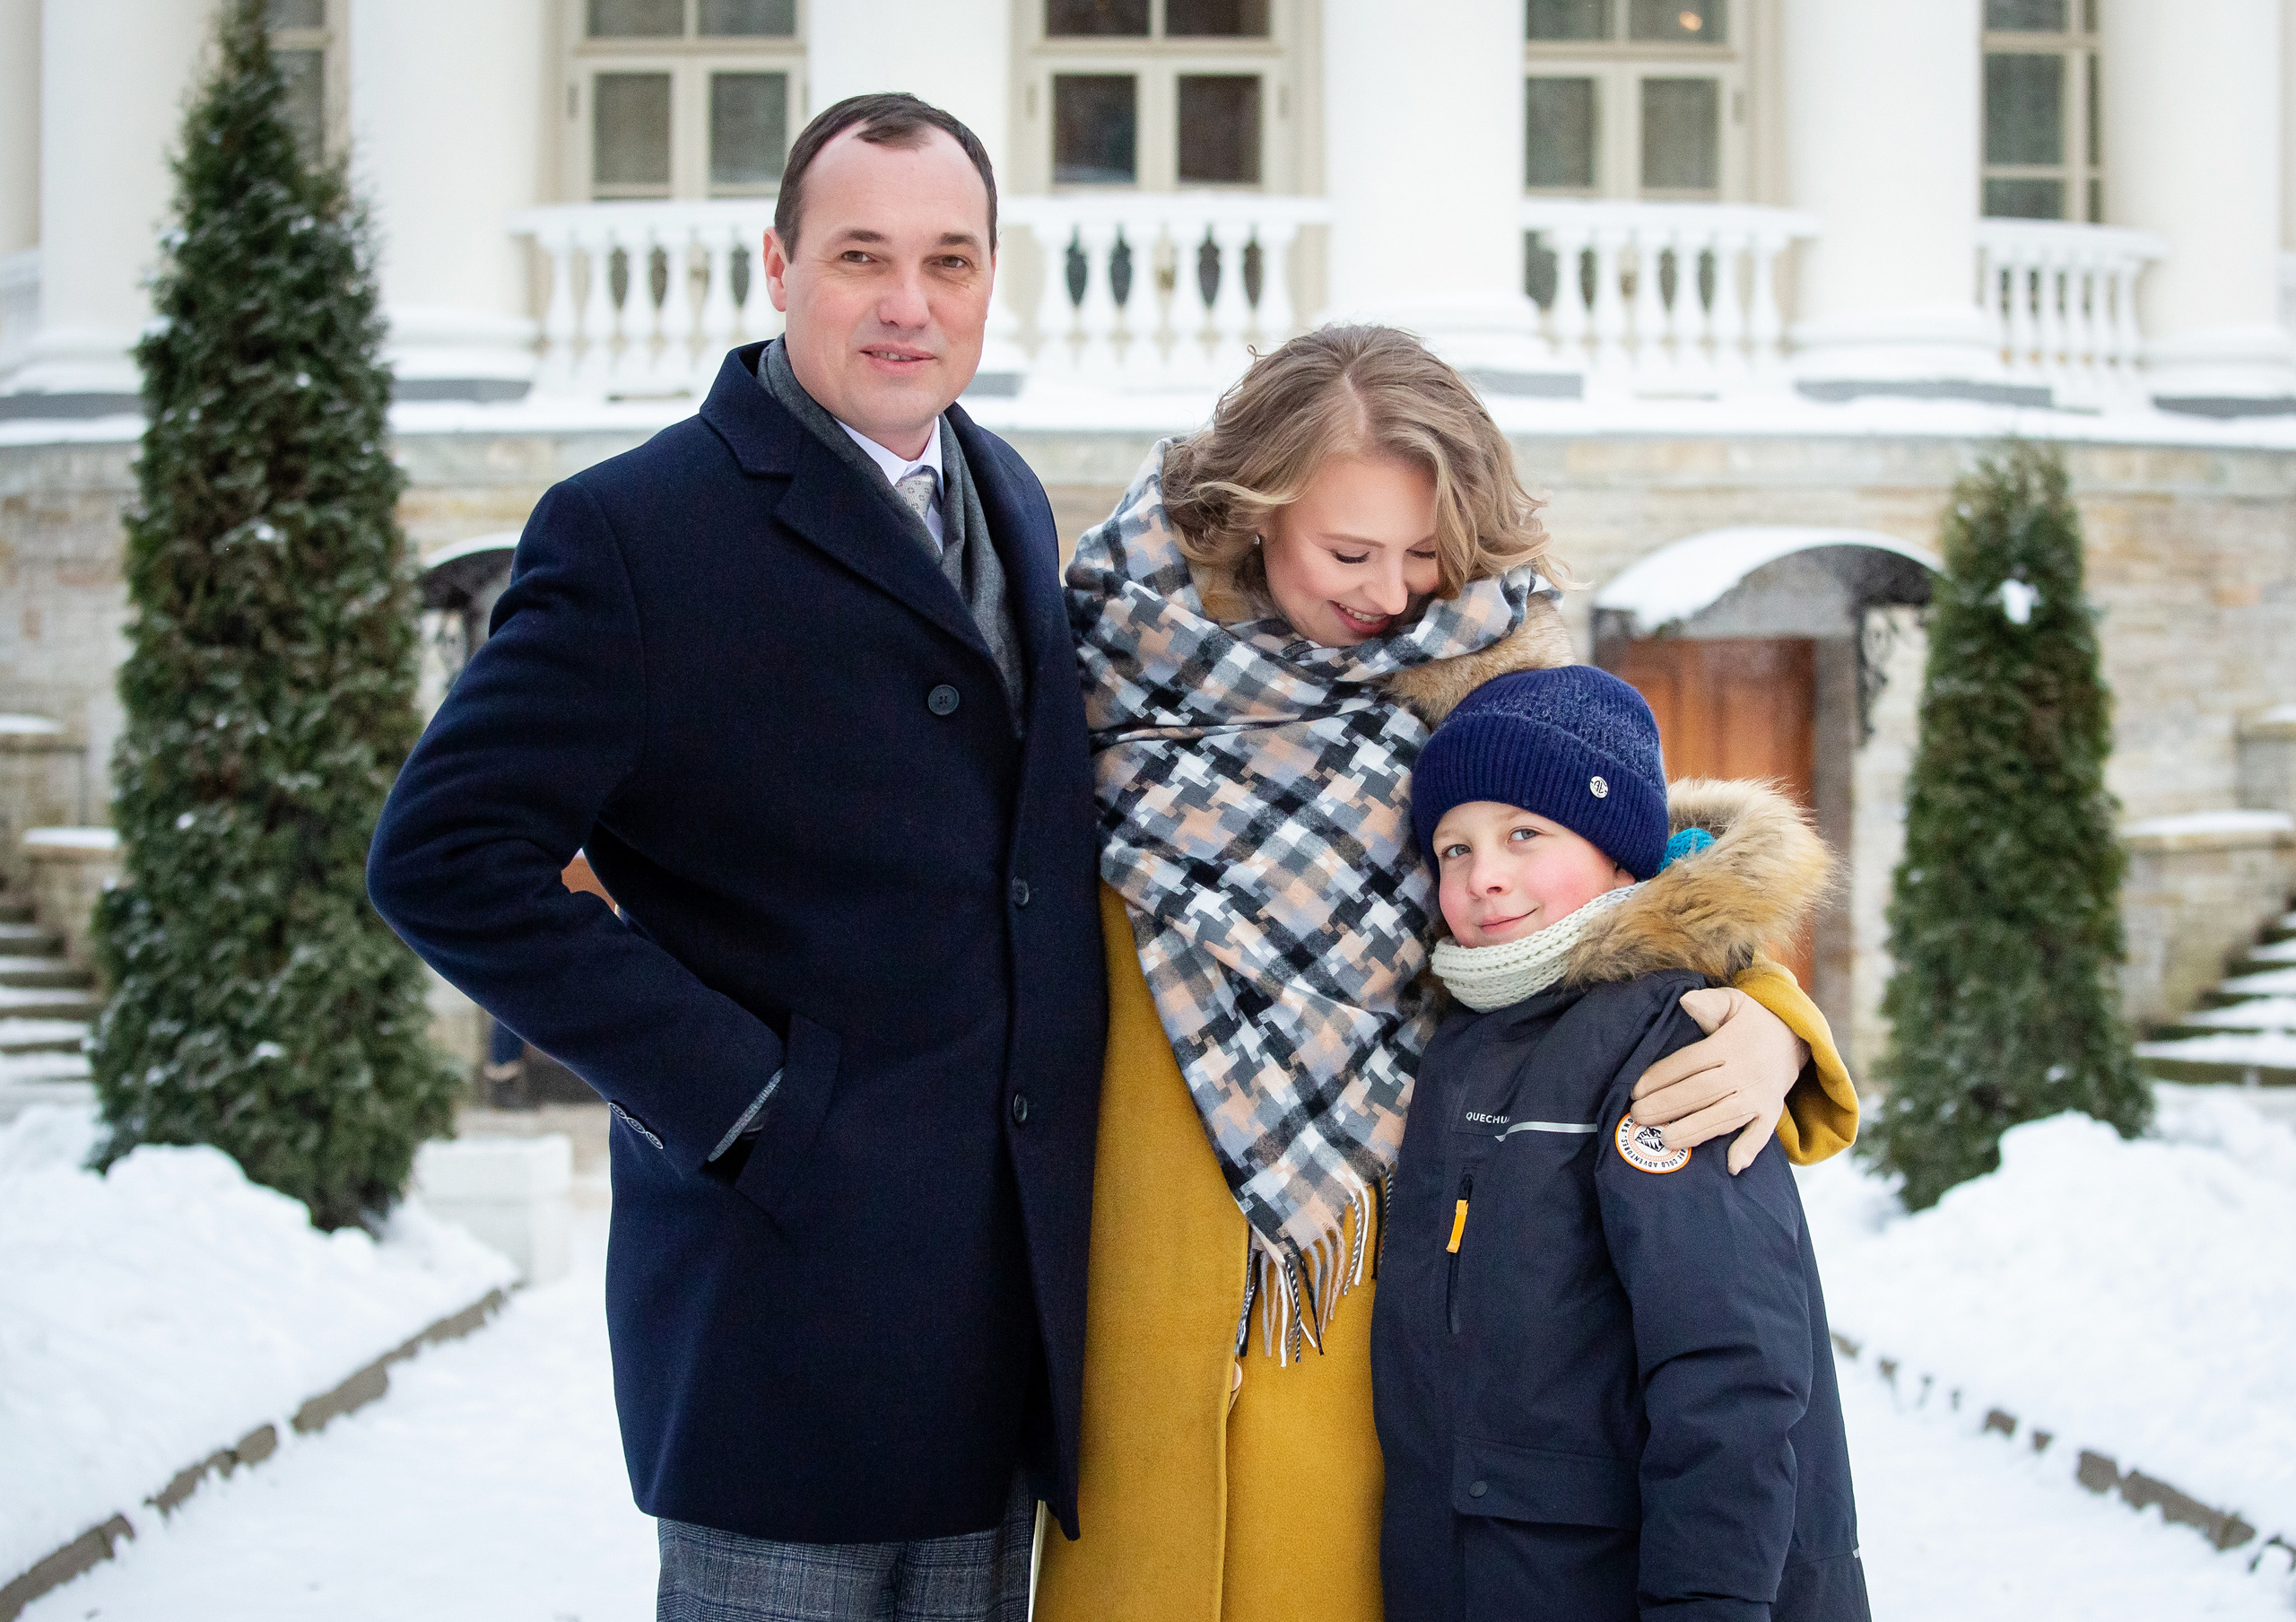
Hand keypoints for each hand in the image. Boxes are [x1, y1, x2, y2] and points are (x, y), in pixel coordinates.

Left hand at [1628, 987, 1809, 1174]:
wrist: (1797, 1037)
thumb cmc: (1753, 1020)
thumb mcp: (1733, 1002)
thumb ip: (1708, 1001)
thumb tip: (1685, 1001)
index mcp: (1729, 1044)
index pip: (1689, 1062)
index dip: (1661, 1076)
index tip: (1636, 1090)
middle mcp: (1744, 1071)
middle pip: (1701, 1092)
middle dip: (1667, 1106)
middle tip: (1638, 1117)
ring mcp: (1759, 1093)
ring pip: (1724, 1116)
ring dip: (1695, 1130)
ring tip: (1665, 1140)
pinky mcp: (1772, 1110)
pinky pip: (1762, 1132)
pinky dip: (1749, 1149)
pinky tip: (1732, 1166)